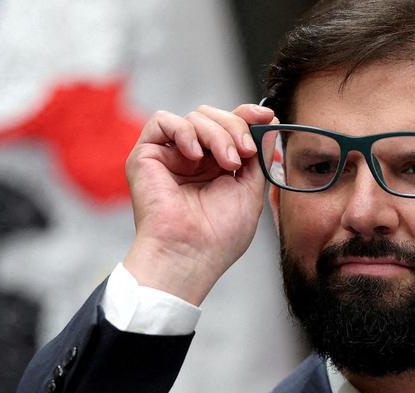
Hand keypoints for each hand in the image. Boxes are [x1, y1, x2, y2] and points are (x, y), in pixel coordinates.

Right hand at [122, 103, 276, 304]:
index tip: (266, 117)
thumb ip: (259, 154)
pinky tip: (196, 157)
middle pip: (212, 116)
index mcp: (214, 167)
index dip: (246, 116)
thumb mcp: (250, 189)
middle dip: (235, 128)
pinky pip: (163, 120)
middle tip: (245, 154)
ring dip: (217, 135)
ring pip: (194, 117)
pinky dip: (185, 131)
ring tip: (228, 164)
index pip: (228, 127)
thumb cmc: (218, 236)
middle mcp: (191, 159)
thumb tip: (270, 121)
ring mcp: (169, 157)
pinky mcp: (145, 155)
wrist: (190, 254)